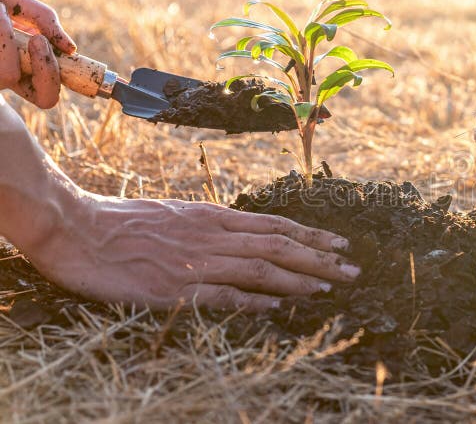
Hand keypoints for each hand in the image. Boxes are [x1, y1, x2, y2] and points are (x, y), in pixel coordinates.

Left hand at [0, 0, 75, 108]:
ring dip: (8, 37)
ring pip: (8, 75)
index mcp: (18, 70)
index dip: (58, 78)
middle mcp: (2, 80)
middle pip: (43, 97)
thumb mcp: (11, 1)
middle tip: (37, 39)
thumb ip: (42, 19)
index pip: (47, 95)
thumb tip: (70, 48)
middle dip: (46, 68)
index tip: (58, 48)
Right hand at [22, 193, 359, 311]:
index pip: (274, 225)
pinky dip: (255, 299)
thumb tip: (244, 239)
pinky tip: (280, 305)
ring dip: (301, 278)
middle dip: (321, 258)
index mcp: (213, 216)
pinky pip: (224, 294)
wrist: (78, 228)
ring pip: (262, 267)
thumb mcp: (178, 215)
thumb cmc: (125, 222)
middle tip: (353, 269)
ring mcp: (197, 260)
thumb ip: (212, 228)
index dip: (311, 234)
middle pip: (279, 245)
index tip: (339, 242)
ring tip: (332, 286)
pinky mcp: (176, 286)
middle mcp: (213, 235)